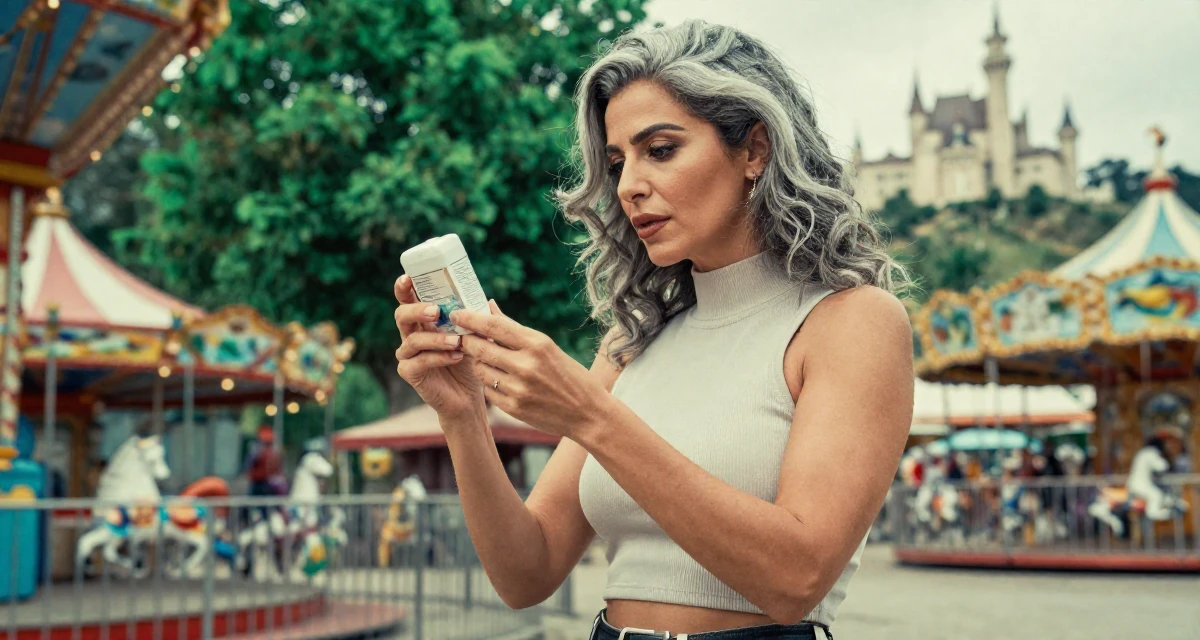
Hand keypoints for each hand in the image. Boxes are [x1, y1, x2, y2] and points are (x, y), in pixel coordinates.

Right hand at [393, 275, 484, 419]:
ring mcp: (407, 354)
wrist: (468, 396)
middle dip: (417, 310)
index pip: (408, 300)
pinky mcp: (410, 373)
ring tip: (457, 340)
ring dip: (435, 338)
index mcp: (423, 321)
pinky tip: (456, 356)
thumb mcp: (475, 337)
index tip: (408, 278)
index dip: (404, 288)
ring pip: (411, 340)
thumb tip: (488, 299)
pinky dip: (438, 357)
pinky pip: (419, 362)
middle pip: (401, 315)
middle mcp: (411, 335)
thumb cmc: (470, 362)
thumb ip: (477, 320)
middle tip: (436, 311)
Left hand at [452, 301, 608, 439]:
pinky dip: (489, 383)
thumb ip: (515, 329)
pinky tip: (499, 380)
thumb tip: (489, 306)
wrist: (588, 414)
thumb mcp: (547, 346)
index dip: (470, 318)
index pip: (493, 326)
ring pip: (480, 370)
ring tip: (485, 359)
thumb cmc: (569, 375)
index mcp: (537, 344)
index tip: (456, 314)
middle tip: (461, 337)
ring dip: (478, 363)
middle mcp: (526, 365)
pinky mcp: (513, 408)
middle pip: (480, 347)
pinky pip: (488, 391)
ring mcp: (518, 388)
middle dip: (467, 341)